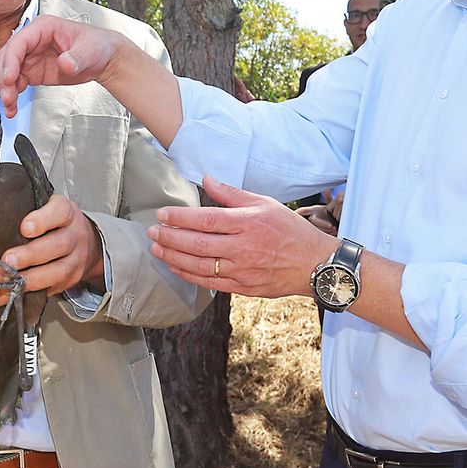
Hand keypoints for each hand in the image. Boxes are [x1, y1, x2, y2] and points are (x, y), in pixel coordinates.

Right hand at [0, 15, 125, 116]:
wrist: (103, 58)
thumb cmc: (96, 45)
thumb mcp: (90, 50)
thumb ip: (76, 57)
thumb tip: (64, 63)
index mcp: (43, 28)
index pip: (19, 42)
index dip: (11, 60)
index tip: (10, 78)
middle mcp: (33, 41)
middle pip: (8, 57)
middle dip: (4, 78)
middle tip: (8, 96)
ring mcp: (31, 57)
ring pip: (8, 71)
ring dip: (6, 89)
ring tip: (10, 105)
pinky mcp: (33, 71)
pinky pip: (16, 82)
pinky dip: (12, 94)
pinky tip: (13, 106)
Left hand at [0, 194, 102, 295]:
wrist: (89, 244)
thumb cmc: (58, 224)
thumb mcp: (48, 209)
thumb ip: (27, 210)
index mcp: (67, 213)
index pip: (60, 212)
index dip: (42, 220)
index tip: (24, 228)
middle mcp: (76, 235)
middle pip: (58, 244)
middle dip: (31, 254)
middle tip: (8, 260)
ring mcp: (77, 259)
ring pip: (59, 270)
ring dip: (33, 277)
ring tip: (12, 279)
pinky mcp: (73, 279)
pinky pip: (55, 286)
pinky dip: (36, 290)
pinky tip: (19, 289)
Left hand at [148, 175, 335, 297]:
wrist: (314, 264)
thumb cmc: (289, 230)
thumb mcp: (264, 203)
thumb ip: (232, 193)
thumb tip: (207, 179)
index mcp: (248, 223)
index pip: (205, 220)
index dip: (180, 218)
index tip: (162, 215)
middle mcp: (243, 248)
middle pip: (197, 243)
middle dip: (169, 237)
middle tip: (152, 232)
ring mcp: (242, 270)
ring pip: (198, 265)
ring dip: (173, 257)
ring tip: (156, 249)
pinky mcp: (242, 288)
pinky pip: (208, 282)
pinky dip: (188, 274)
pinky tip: (175, 266)